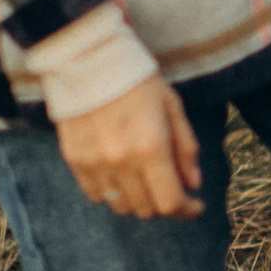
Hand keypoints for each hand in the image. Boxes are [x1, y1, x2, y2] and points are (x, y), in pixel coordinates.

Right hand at [57, 74, 203, 221]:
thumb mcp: (172, 107)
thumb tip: (193, 185)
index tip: (196, 206)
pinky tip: (120, 175)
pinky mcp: (74, 160)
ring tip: (145, 181)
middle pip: (146, 210)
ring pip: (121, 207)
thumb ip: (186, 149)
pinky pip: (96, 196)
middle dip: (165, 204)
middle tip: (172, 187)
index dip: (187, 211)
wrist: (87, 59)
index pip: (170, 203)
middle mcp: (121, 161)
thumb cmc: (136, 80)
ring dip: (138, 201)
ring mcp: (95, 163)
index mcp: (151, 147)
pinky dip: (112, 193)